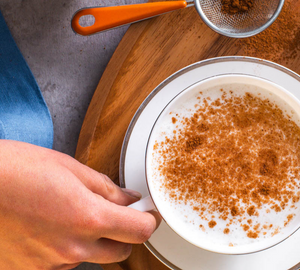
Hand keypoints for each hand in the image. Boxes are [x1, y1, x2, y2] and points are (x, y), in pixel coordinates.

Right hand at [0, 140, 160, 268]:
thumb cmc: (13, 170)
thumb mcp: (68, 168)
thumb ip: (105, 188)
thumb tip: (128, 198)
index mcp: (89, 218)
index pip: (139, 231)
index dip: (148, 220)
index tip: (146, 213)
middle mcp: (73, 247)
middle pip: (120, 252)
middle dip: (123, 234)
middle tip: (111, 214)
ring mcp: (50, 263)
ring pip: (89, 258)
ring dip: (90, 242)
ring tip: (67, 216)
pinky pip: (60, 264)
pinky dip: (63, 249)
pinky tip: (47, 229)